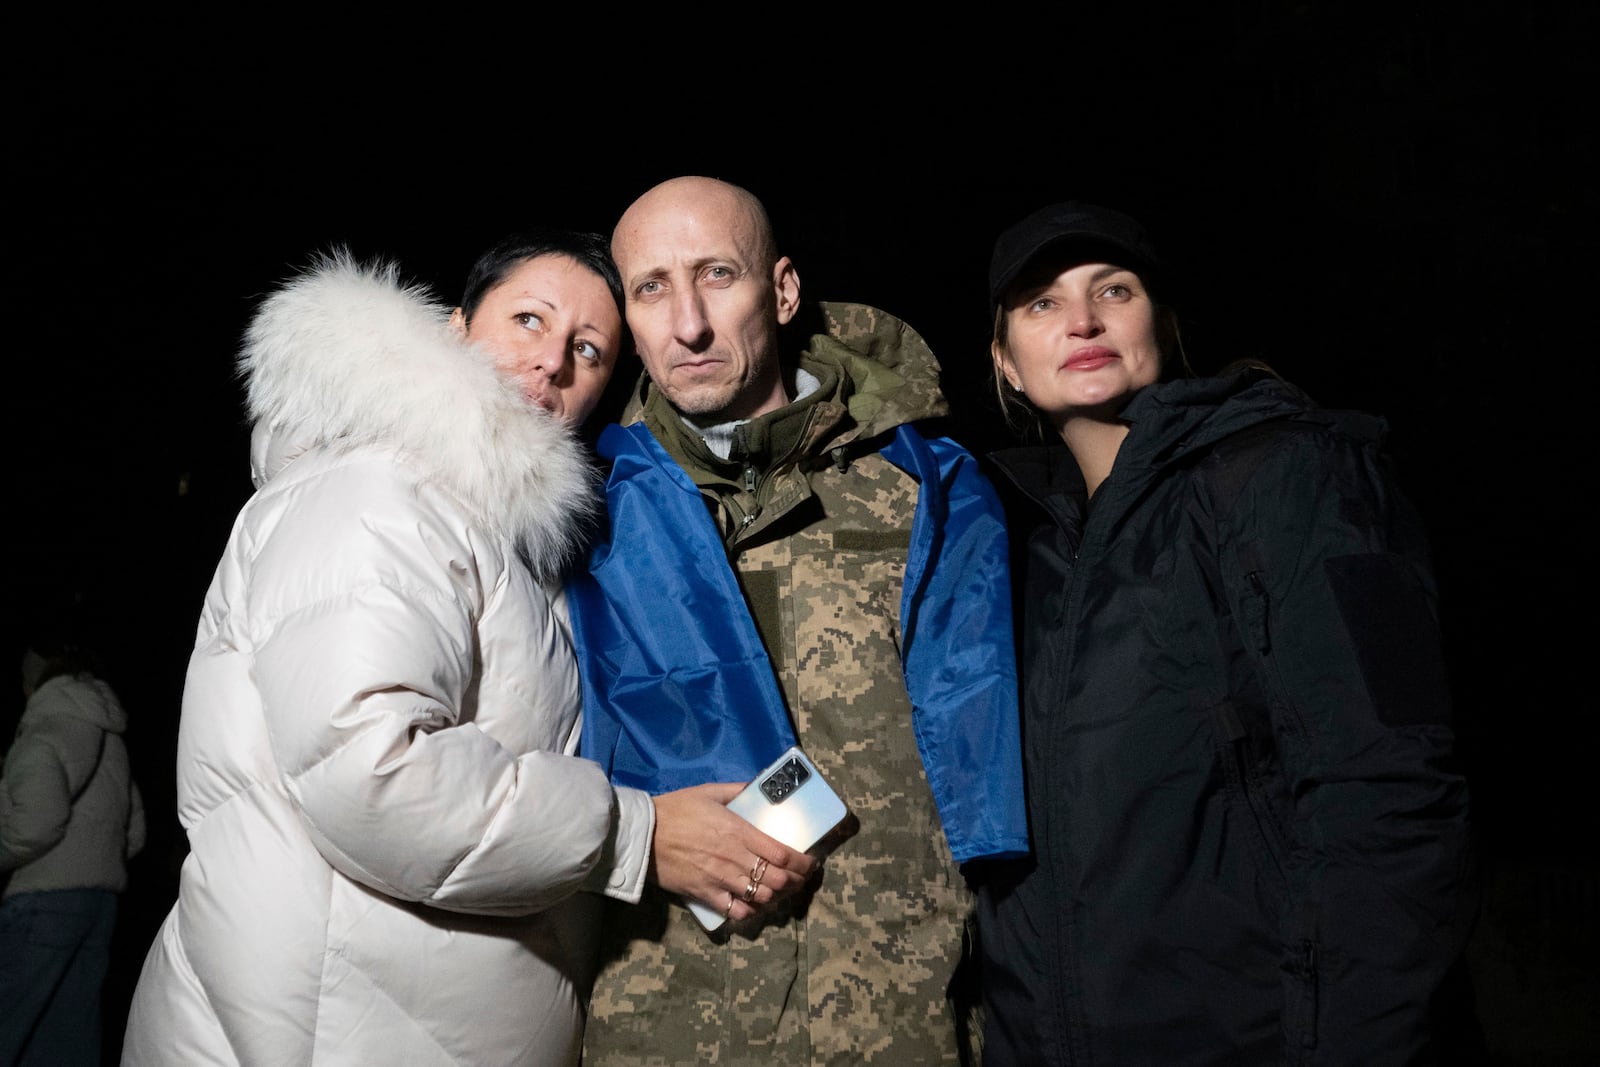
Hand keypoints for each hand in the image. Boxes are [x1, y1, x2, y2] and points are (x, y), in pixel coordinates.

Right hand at [649, 782, 818, 924]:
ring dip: (777, 897)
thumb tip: (757, 785)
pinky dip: (751, 911)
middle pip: (778, 879)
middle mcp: (735, 858)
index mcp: (739, 831)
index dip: (803, 863)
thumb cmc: (676, 809)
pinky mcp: (706, 895)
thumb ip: (737, 789)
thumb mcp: (709, 792)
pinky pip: (736, 911)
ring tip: (782, 892)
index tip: (810, 863)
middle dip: (796, 882)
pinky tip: (755, 906)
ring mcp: (721, 879)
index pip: (783, 854)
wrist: (643, 834)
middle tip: (800, 879)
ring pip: (762, 897)